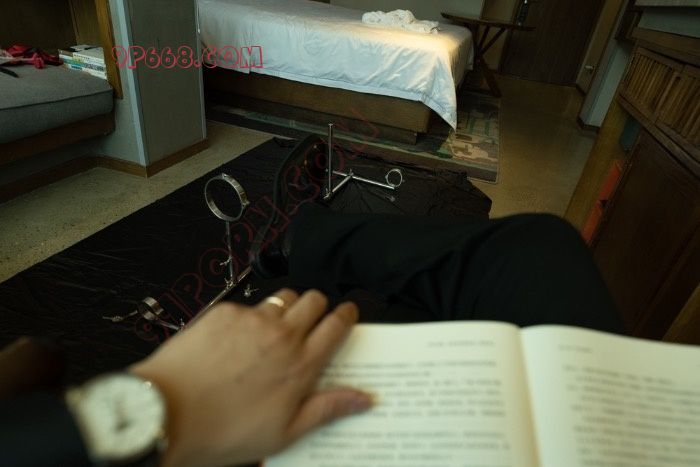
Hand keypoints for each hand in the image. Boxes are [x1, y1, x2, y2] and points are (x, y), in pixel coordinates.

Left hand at [131, 289, 371, 466]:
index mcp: (300, 366)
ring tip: (276, 329)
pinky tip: (237, 340)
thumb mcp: (283, 433)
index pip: (337, 326)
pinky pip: (248, 304)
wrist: (167, 413)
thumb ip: (326, 409)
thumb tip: (364, 399)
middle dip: (319, 307)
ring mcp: (252, 320)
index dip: (346, 315)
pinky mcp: (225, 312)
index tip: (347, 314)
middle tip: (312, 322)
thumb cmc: (223, 430)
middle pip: (315, 300)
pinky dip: (250, 317)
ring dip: (288, 307)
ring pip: (284, 297)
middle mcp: (281, 335)